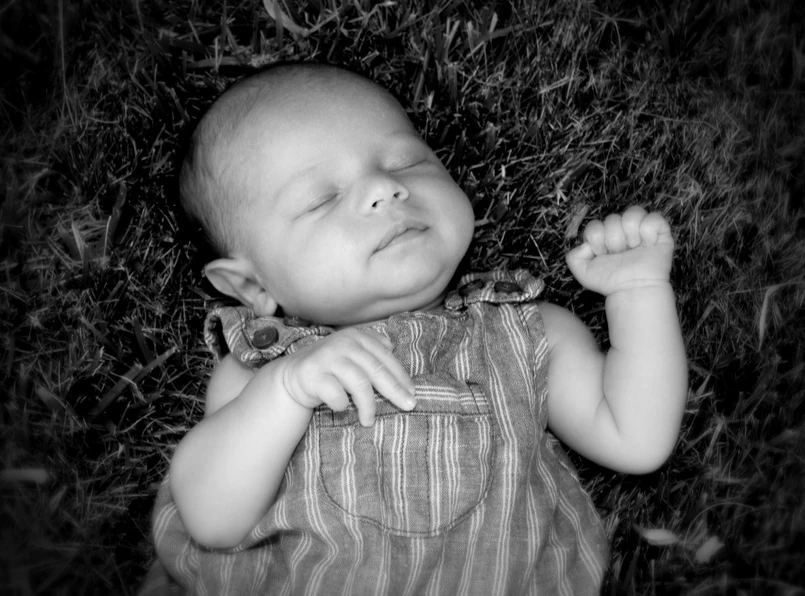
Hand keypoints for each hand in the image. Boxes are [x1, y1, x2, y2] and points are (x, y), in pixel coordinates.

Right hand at [275, 328, 415, 425]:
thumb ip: (371, 348)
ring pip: (359, 383)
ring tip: (369, 421)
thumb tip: (392, 346)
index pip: (385, 358)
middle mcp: (343, 343)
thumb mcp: (351, 353)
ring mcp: (327, 358)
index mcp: (356, 337)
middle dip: (395, 390)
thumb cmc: (330, 368)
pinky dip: (342, 405)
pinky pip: (336, 394)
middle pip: (376, 370)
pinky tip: (341, 409)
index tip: (412, 394)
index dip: (401, 377)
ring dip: (368, 405)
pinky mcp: (313, 374)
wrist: (294, 376)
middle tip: (408, 406)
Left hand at [566, 206, 673, 295]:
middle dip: (613, 240)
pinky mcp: (660, 232)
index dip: (597, 240)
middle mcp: (622, 230)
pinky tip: (647, 244)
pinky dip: (648, 231)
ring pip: (633, 213)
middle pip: (613, 219)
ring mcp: (640, 229)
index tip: (602, 254)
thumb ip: (573, 256)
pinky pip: (654, 218)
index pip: (595, 225)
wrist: (632, 289)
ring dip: (630, 234)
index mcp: (604, 236)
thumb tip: (585, 244)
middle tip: (619, 254)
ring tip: (633, 248)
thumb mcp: (583, 272)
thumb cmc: (611, 281)